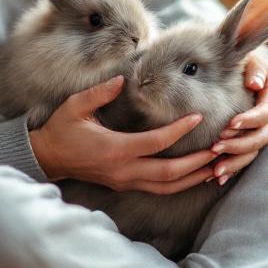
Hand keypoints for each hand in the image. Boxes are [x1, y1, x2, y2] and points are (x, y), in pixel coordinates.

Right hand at [29, 76, 218, 193]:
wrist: (47, 158)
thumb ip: (99, 93)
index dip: (179, 131)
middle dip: (197, 164)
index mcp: (115, 150)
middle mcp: (124, 170)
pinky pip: (158, 188)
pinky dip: (180, 183)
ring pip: (167, 187)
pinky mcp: (125, 184)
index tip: (198, 117)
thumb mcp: (75, 106)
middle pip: (169, 174)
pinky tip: (196, 175)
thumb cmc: (61, 130)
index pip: (156, 143)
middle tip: (220, 150)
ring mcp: (125, 181)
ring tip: (217, 167)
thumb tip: (121, 78)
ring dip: (193, 178)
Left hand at [209, 50, 267, 184]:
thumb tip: (255, 84)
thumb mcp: (248, 58)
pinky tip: (216, 178)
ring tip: (215, 170)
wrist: (233, 67)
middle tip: (216, 147)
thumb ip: (254, 68)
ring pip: (254, 152)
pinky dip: (231, 168)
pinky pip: (243, 158)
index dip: (252, 119)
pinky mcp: (247, 140)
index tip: (231, 123)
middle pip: (263, 136)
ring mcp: (259, 130)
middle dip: (240, 144)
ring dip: (235, 162)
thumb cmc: (239, 59)